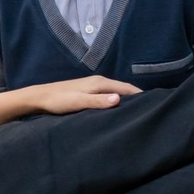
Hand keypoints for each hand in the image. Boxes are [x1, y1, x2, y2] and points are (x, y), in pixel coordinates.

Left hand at [19, 75, 139, 115]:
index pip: (126, 88)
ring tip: (137, 112)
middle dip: (135, 98)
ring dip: (125, 100)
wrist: (39, 97)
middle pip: (123, 89)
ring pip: (115, 93)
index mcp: (99, 83)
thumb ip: (98, 101)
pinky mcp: (87, 92)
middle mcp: (98, 82)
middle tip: (149, 110)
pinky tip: (117, 111)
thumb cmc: (58, 100)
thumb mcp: (78, 102)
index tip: (154, 104)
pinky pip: (107, 96)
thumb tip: (118, 100)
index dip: (140, 96)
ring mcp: (93, 87)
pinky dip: (115, 102)